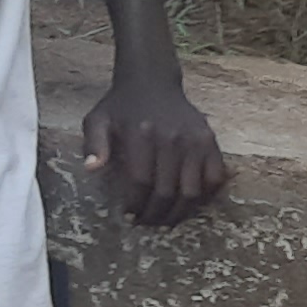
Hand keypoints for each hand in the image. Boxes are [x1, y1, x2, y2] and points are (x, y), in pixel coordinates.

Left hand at [82, 75, 230, 227]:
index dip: (135, 204)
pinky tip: (189, 205)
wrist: (151, 81)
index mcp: (141, 135)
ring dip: (180, 213)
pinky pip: (215, 179)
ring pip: (192, 191)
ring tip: (166, 222)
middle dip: (156, 214)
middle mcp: (171, 138)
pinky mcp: (211, 142)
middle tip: (147, 224)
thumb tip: (91, 168)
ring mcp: (195, 141)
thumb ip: (93, 144)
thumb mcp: (97, 120)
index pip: (140, 182)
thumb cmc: (121, 106)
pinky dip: (205, 197)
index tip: (129, 216)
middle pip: (166, 191)